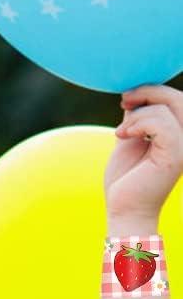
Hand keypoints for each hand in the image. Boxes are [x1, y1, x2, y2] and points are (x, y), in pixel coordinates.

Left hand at [106, 84, 182, 227]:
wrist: (124, 208)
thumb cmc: (126, 179)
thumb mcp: (130, 140)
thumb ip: (137, 119)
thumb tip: (134, 97)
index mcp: (179, 134)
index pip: (177, 100)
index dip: (153, 90)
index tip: (126, 100)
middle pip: (178, 98)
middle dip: (148, 93)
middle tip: (124, 103)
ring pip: (167, 109)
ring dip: (136, 115)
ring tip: (121, 132)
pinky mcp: (176, 155)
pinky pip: (161, 124)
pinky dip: (137, 124)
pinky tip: (122, 136)